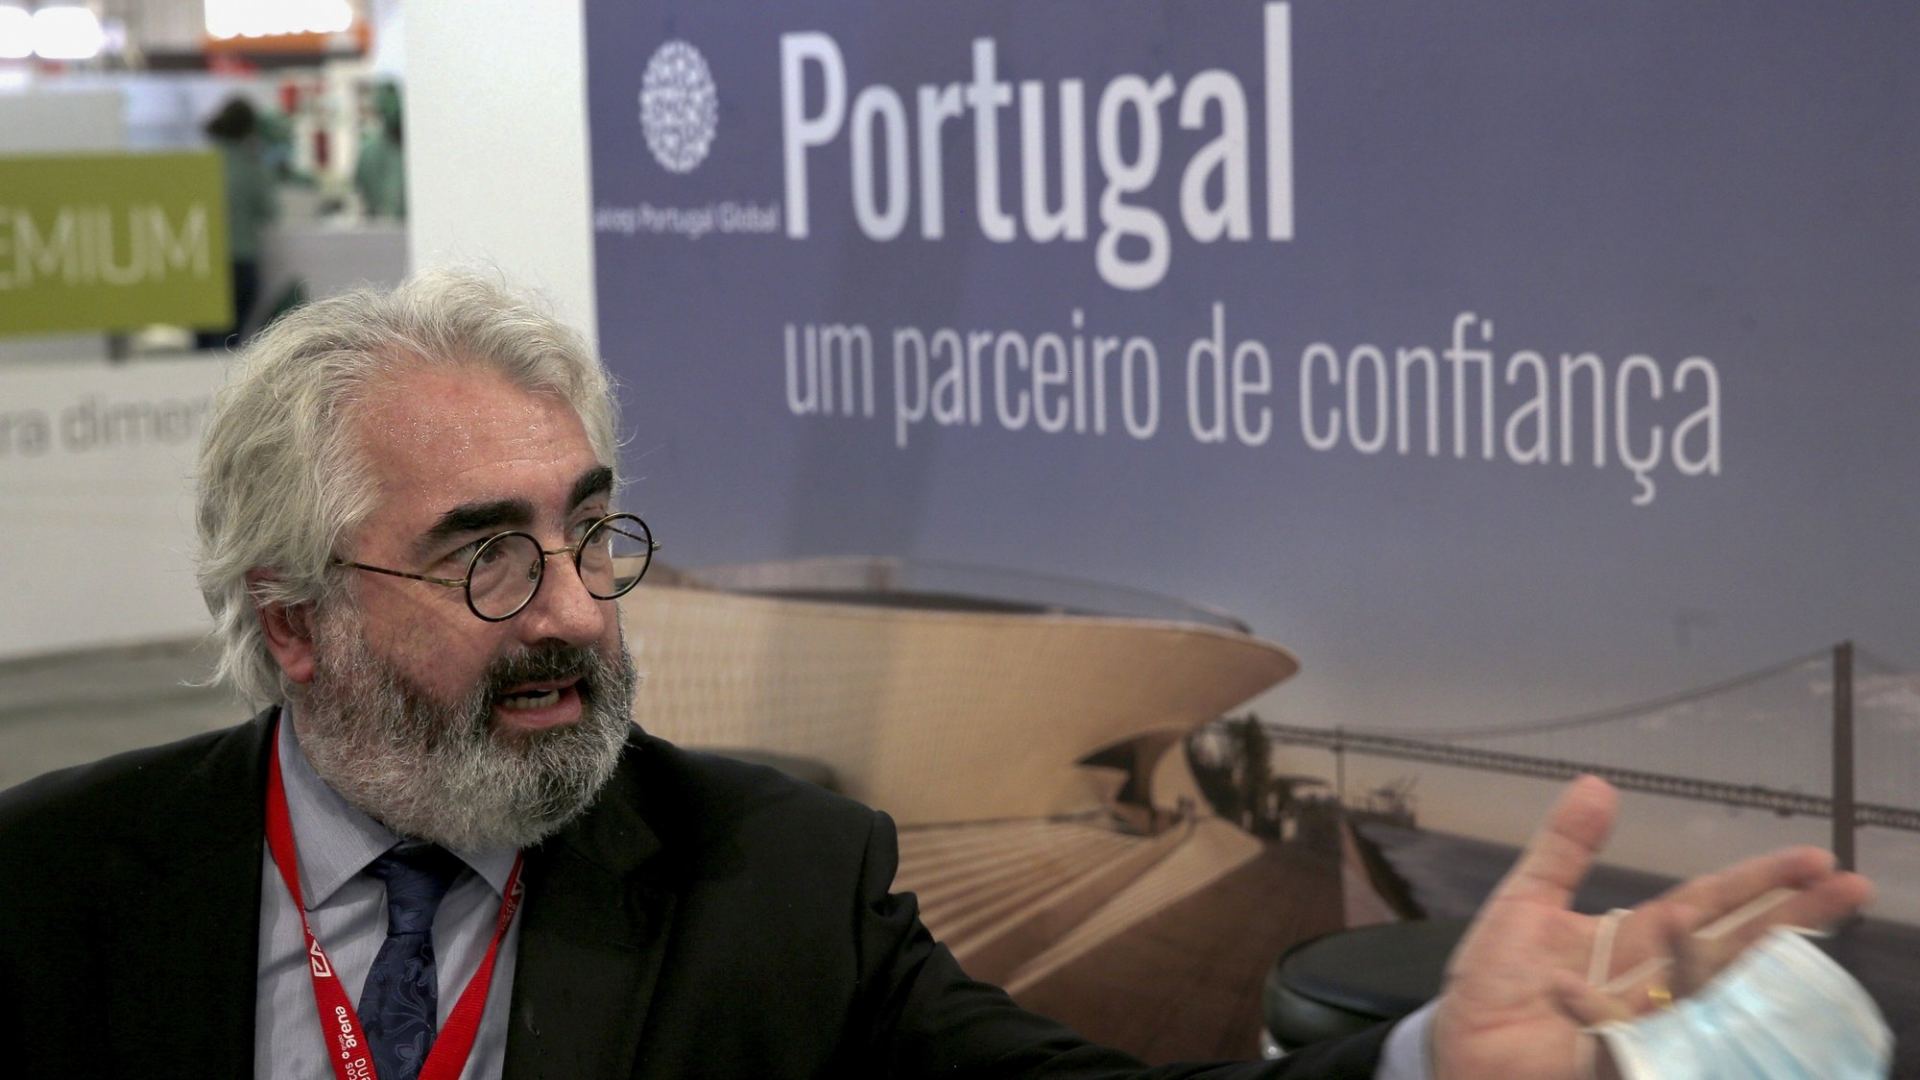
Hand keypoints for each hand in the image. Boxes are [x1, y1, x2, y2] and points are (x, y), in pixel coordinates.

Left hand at [1427, 776, 1872, 1079]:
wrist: (1464, 1051)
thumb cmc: (1499, 987)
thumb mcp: (1526, 905)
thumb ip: (1563, 850)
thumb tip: (1596, 783)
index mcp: (1641, 940)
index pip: (1711, 903)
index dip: (1761, 881)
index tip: (1817, 859)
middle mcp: (1659, 984)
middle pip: (1733, 946)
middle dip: (1789, 919)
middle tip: (1850, 888)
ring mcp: (1649, 1026)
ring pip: (1705, 995)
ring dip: (1722, 964)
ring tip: (1741, 928)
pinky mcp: (1624, 1062)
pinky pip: (1633, 1044)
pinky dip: (1613, 1020)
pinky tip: (1588, 990)